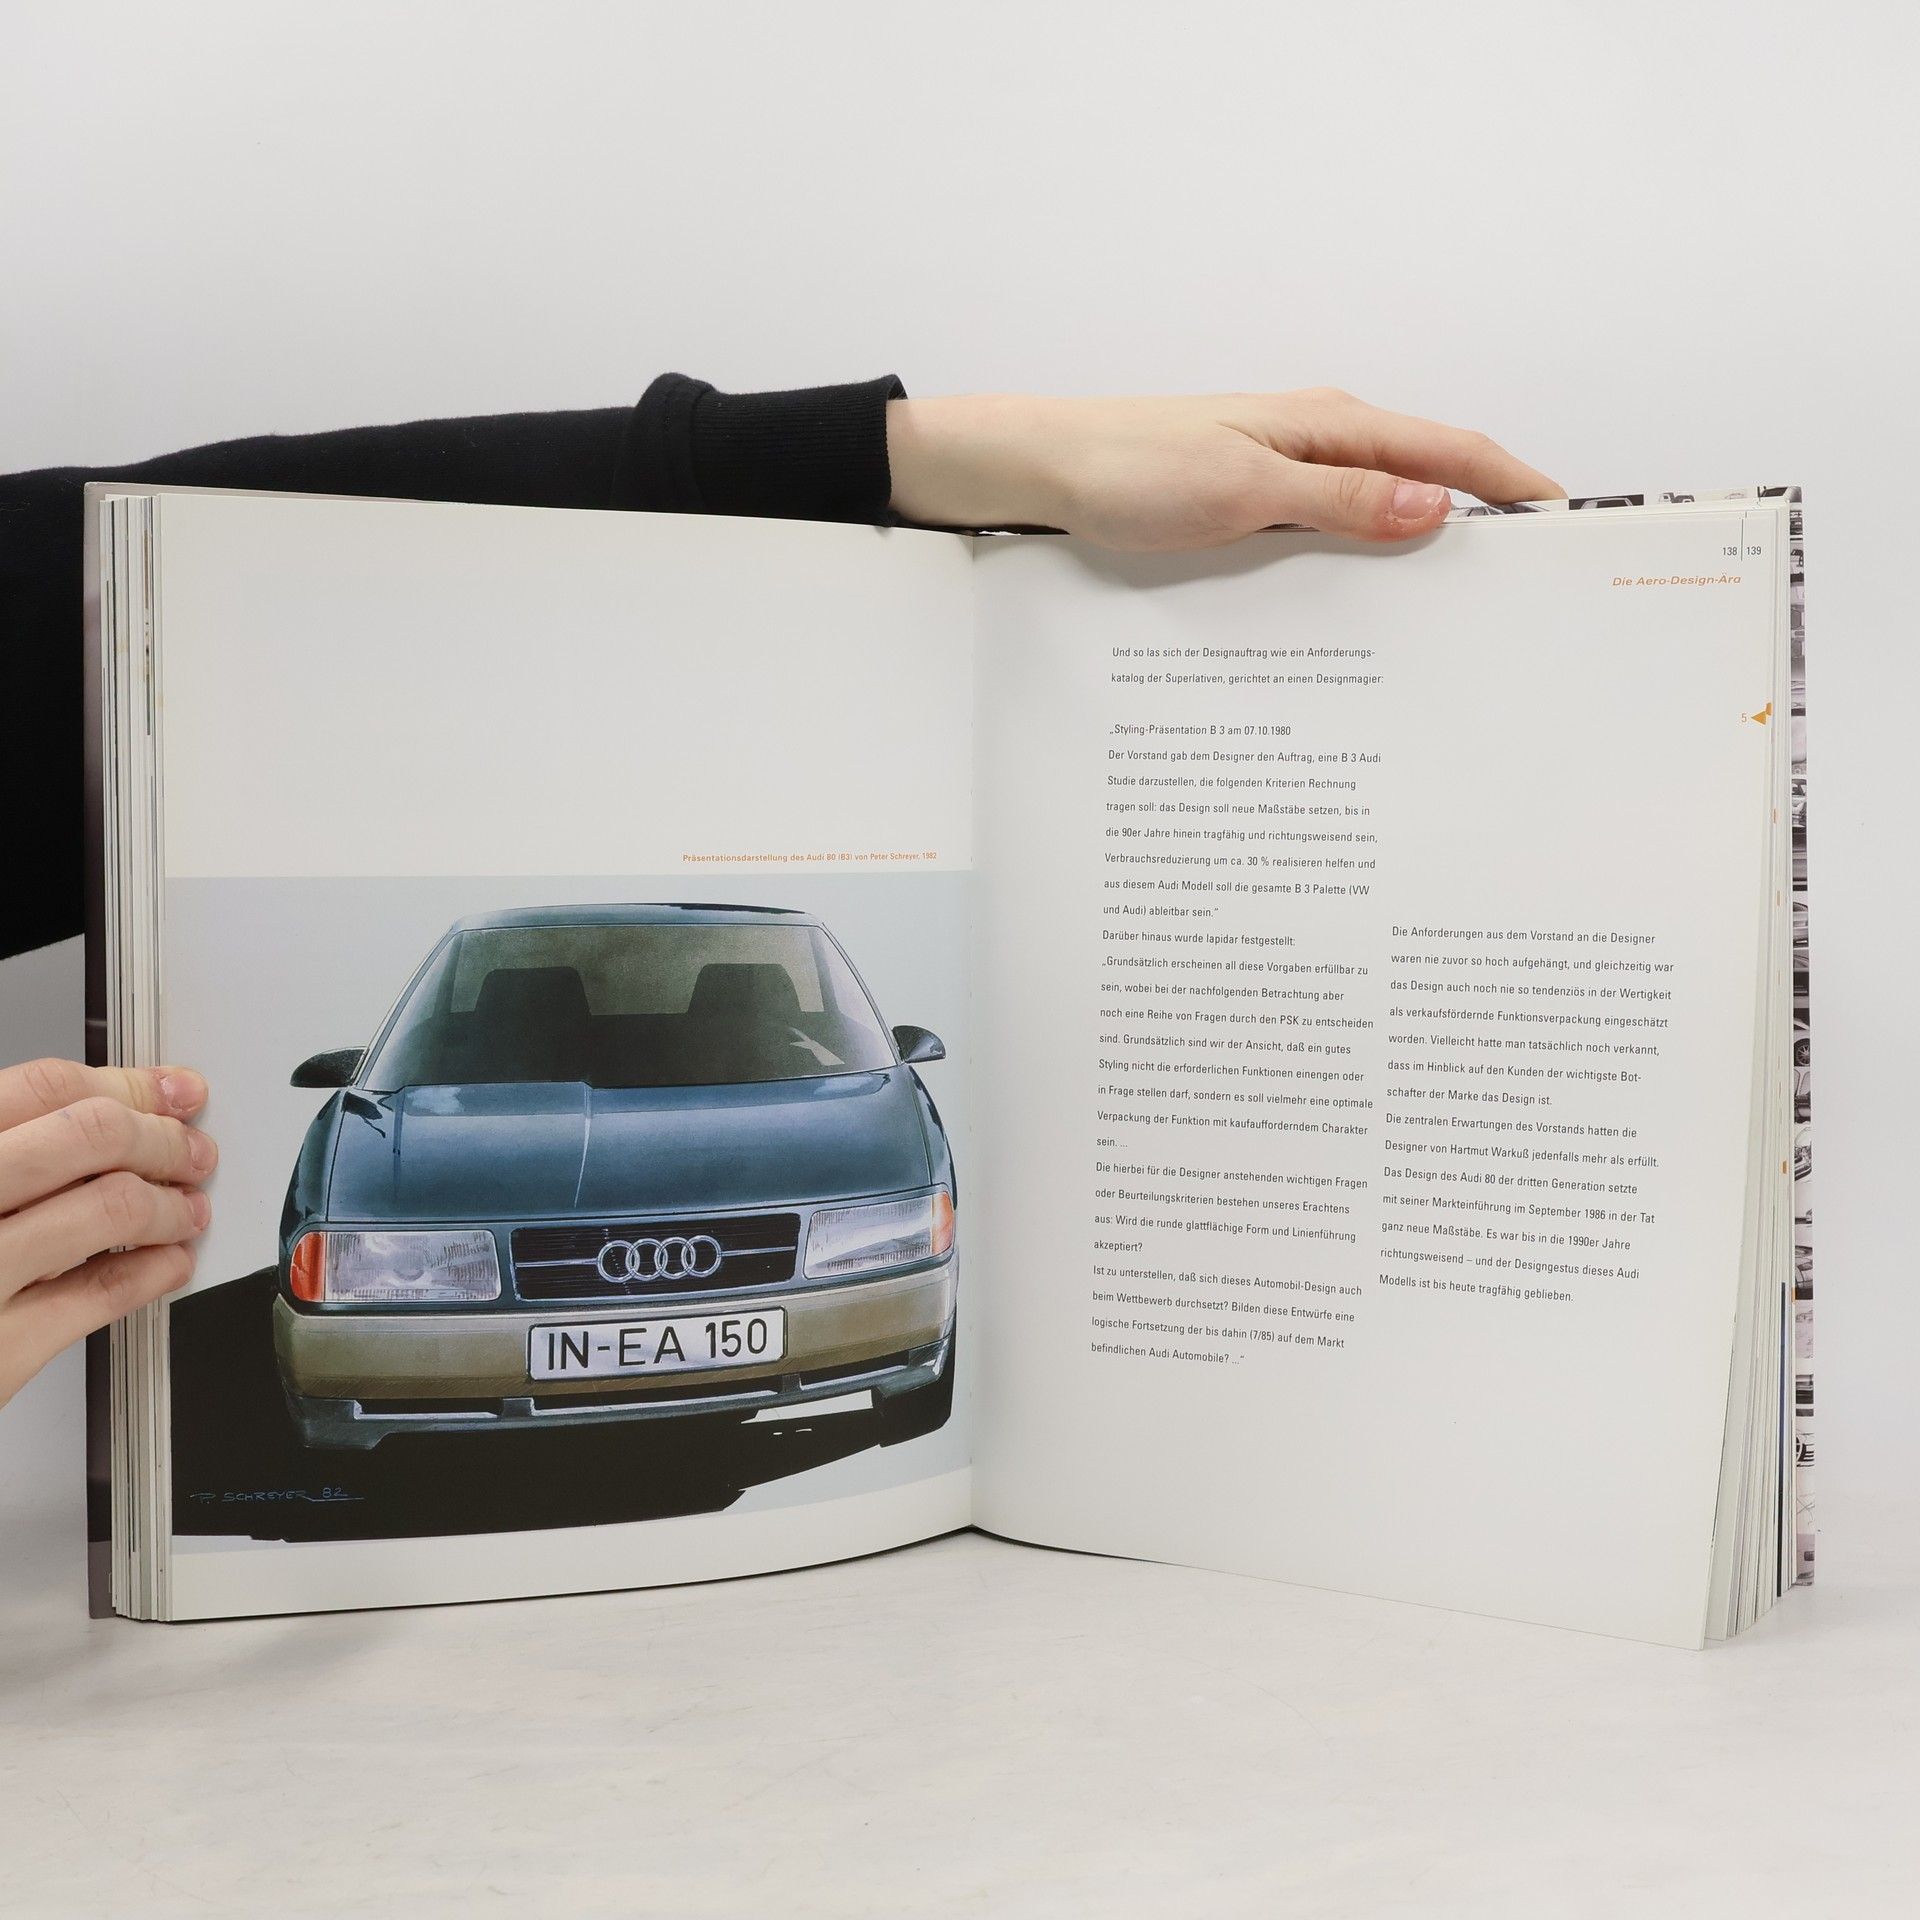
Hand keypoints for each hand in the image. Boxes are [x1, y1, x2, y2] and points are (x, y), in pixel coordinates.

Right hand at [0, 1058, 214, 1407]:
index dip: (124, 1084)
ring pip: (109, 1208)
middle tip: (190, 1151)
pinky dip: (153, 1271)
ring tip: (187, 1209)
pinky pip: (98, 1295)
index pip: (42, 1086)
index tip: (166, 1091)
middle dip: (162, 1139)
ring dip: (172, 1204)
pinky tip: (167, 1263)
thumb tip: (99, 1109)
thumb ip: (1, 1149)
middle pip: (89, 1137)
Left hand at [886, 388, 1562, 550]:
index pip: (1454, 451)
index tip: (1572, 527)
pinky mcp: (1256, 503)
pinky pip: (1336, 530)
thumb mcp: (1243, 490)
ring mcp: (1289, 472)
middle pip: (1430, 479)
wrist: (1044, 469)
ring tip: (1472, 607)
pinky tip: (1375, 603)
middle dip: (1488, 524)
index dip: (1518, 488)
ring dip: (1428, 547)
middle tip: (1533, 588)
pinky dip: (1371, 559)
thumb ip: (1341, 499)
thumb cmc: (1130, 470)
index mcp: (1331, 425)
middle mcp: (1320, 441)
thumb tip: (1437, 506)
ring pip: (1385, 509)